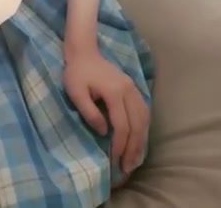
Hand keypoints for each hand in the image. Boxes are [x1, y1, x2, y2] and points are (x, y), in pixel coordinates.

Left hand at [63, 49, 149, 175]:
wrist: (85, 52)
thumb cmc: (77, 73)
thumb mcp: (76, 93)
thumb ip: (89, 113)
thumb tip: (104, 132)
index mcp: (115, 91)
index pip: (122, 125)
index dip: (119, 145)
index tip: (114, 161)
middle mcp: (129, 90)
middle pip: (137, 124)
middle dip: (133, 148)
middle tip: (127, 168)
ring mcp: (133, 87)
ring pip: (144, 118)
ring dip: (142, 140)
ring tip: (136, 159)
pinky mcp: (133, 88)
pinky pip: (144, 110)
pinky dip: (143, 128)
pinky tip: (139, 140)